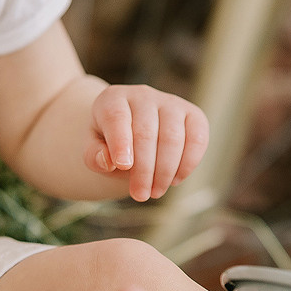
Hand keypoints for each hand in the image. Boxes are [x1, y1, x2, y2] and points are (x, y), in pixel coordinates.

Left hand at [86, 85, 208, 201]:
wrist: (131, 128)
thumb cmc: (109, 141)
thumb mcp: (93, 147)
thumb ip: (93, 155)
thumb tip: (109, 162)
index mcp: (113, 99)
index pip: (116, 117)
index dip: (120, 142)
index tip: (123, 166)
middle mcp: (142, 95)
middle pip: (145, 133)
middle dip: (144, 170)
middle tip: (140, 195)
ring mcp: (170, 102)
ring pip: (172, 137)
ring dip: (165, 171)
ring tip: (155, 192)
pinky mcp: (193, 114)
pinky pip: (197, 139)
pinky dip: (188, 164)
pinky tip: (174, 180)